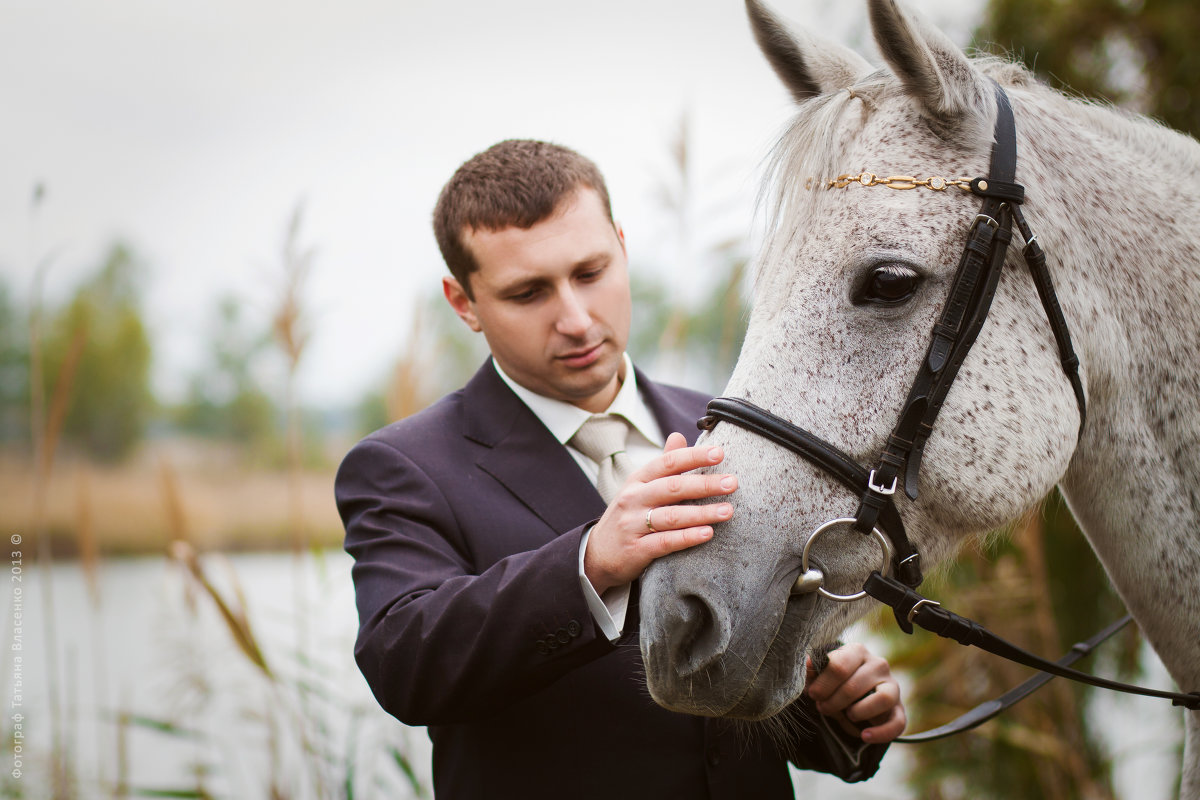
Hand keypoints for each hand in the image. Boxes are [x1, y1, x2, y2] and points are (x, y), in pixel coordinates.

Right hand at [583, 432, 735, 594]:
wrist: (598, 554)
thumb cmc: (628, 516)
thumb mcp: (639, 487)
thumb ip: (663, 464)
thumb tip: (679, 436)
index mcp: (638, 480)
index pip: (668, 463)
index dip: (693, 456)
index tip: (720, 453)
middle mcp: (633, 499)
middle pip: (672, 488)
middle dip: (705, 484)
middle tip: (732, 482)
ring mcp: (633, 524)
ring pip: (671, 516)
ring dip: (702, 512)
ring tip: (728, 510)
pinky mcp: (636, 550)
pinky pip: (665, 542)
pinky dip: (687, 537)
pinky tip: (708, 533)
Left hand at [804, 643, 905, 743]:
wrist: (853, 695)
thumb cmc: (834, 682)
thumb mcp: (821, 675)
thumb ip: (814, 670)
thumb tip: (807, 663)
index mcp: (857, 651)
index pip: (839, 665)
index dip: (823, 684)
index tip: (812, 694)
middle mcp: (878, 665)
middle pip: (855, 685)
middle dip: (834, 701)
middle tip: (822, 708)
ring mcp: (892, 686)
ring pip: (883, 699)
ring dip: (859, 711)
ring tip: (846, 715)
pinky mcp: (899, 709)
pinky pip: (897, 723)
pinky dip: (881, 732)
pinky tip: (864, 736)